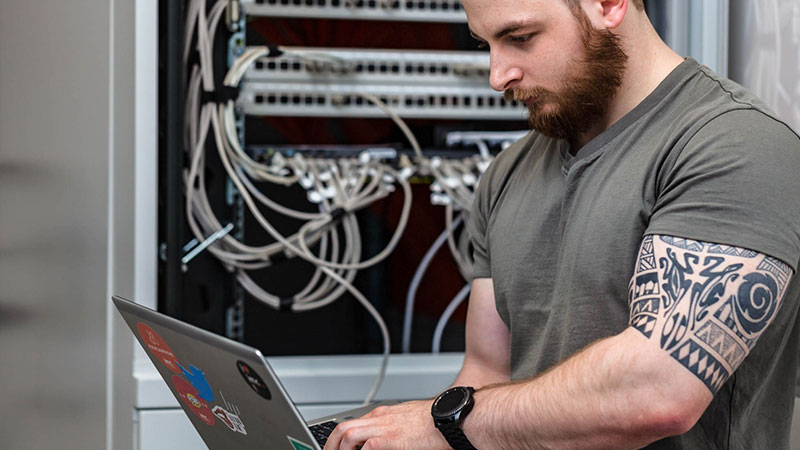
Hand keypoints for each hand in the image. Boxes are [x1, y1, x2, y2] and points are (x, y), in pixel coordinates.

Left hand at [322, 400, 451, 449]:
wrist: (451, 418)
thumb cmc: (438, 422)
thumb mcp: (411, 422)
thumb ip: (396, 430)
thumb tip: (394, 441)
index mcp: (385, 414)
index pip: (354, 424)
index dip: (342, 438)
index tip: (339, 448)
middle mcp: (379, 418)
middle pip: (343, 428)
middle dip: (332, 444)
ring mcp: (381, 428)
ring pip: (346, 435)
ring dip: (339, 448)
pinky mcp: (386, 441)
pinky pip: (363, 448)